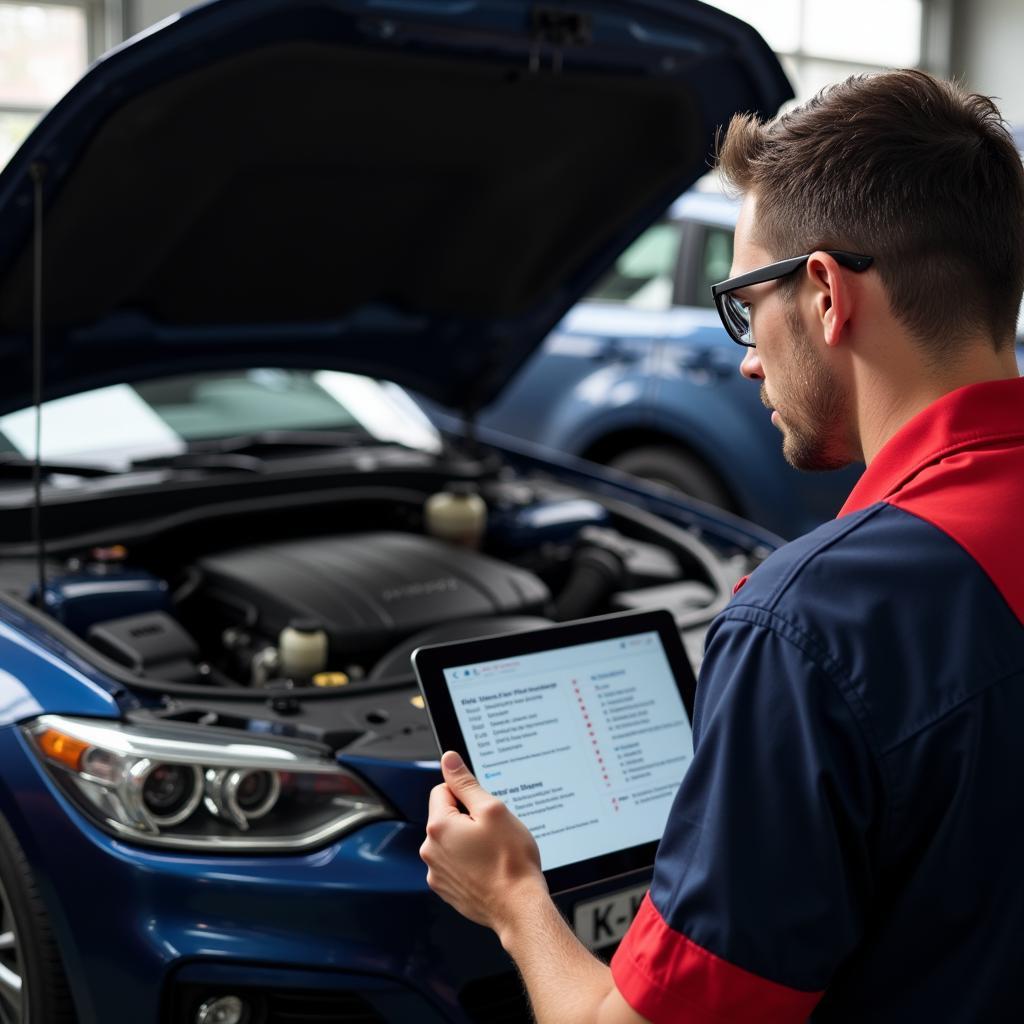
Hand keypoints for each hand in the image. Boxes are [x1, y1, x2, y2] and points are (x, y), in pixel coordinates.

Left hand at [420, 751, 547, 934]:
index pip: (443, 790)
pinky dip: (469, 862)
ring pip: (451, 840)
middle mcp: (430, 850)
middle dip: (468, 818)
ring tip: (493, 853)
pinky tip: (488, 868)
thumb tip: (449, 760)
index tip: (485, 810)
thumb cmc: (510, 861)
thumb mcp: (493, 810)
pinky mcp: (446, 889)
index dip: (467, 795)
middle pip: (446, 816)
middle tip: (493, 832)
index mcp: (439, 826)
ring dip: (468, 840)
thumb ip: (466, 783)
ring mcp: (436, 872)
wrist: (519, 907)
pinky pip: (454, 863)